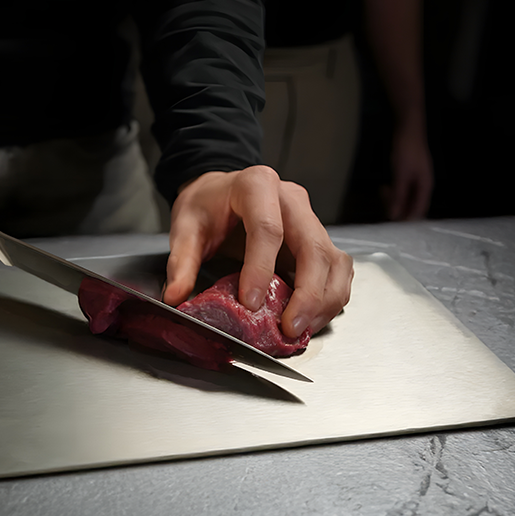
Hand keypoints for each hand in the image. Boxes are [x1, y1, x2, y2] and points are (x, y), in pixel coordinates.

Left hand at [167, 165, 355, 337]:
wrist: (220, 192)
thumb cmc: (207, 205)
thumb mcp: (185, 226)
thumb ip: (182, 261)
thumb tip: (177, 296)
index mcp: (257, 185)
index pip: (268, 229)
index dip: (261, 268)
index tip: (250, 303)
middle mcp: (292, 199)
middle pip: (314, 247)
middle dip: (307, 294)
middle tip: (289, 328)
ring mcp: (311, 219)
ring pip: (334, 261)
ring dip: (324, 300)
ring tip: (301, 330)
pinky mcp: (320, 239)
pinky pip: (338, 270)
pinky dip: (330, 298)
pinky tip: (311, 319)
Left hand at [381, 118, 433, 220]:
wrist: (408, 128)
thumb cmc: (407, 150)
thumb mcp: (401, 175)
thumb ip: (398, 196)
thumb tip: (393, 215)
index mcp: (425, 187)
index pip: (418, 211)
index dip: (406, 220)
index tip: (393, 224)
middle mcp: (423, 185)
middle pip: (412, 205)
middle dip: (398, 207)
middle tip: (384, 202)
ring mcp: (417, 180)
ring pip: (406, 198)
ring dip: (394, 199)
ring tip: (382, 191)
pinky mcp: (410, 174)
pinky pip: (403, 189)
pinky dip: (394, 191)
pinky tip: (385, 187)